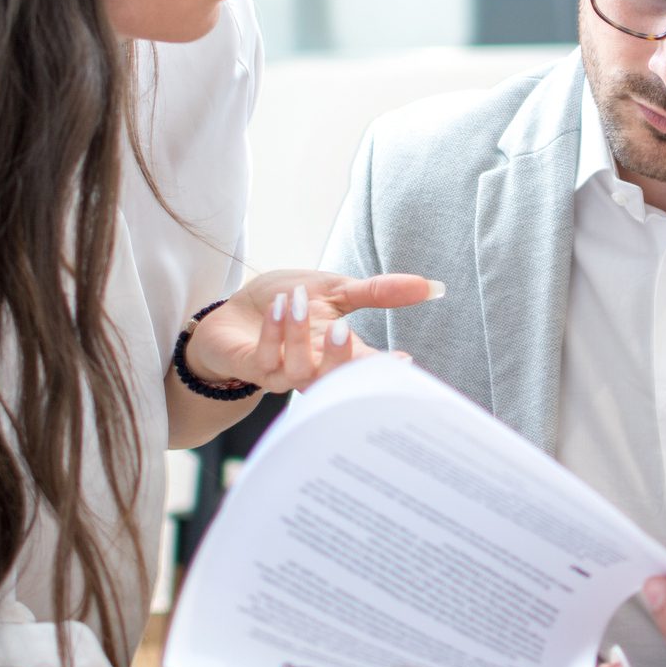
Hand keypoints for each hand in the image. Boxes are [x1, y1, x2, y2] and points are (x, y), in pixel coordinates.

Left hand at [184, 270, 436, 393]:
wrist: (233, 313)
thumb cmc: (287, 304)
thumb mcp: (336, 290)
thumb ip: (379, 291)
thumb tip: (433, 286)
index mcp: (338, 351)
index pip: (367, 366)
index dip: (384, 369)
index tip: (404, 362)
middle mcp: (314, 369)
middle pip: (334, 380)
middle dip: (341, 359)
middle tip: (343, 331)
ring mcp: (282, 373)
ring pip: (299, 371)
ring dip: (299, 335)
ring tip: (298, 300)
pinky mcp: (252, 367)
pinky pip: (266, 359)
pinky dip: (273, 332)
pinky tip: (278, 307)